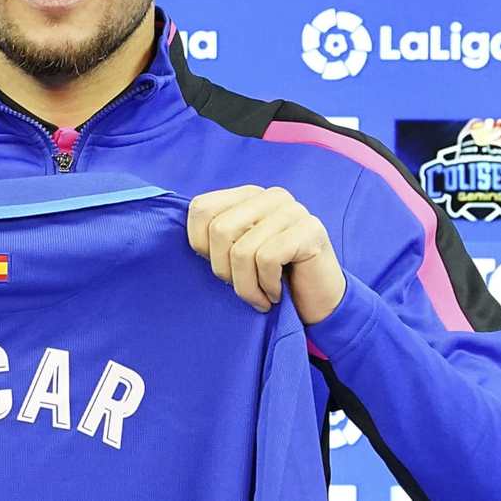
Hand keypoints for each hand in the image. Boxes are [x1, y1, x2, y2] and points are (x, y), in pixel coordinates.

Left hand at [186, 184, 344, 324]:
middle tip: (241, 286)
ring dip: (246, 286)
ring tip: (258, 296)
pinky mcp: (310, 230)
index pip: (201, 208)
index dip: (199, 244)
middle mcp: (270, 196)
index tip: (219, 266)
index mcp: (247, 196)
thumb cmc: (272, 280)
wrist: (320, 305)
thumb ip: (215, 238)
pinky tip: (275, 295)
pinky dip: (266, 286)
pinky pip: (267, 259)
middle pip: (219, 229)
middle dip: (223, 269)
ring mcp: (293, 210)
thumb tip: (181, 238)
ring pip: (243, 250)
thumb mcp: (236, 254)